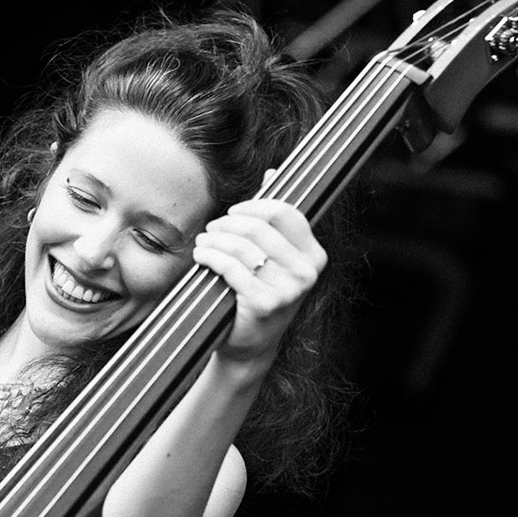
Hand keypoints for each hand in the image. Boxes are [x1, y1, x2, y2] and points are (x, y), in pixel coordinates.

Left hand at [192, 196, 325, 362]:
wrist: (251, 345)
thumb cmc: (260, 294)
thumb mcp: (274, 257)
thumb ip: (274, 217)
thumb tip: (272, 171)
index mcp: (314, 256)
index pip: (284, 213)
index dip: (253, 206)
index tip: (234, 213)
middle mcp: (306, 272)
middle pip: (259, 227)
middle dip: (228, 223)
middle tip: (213, 229)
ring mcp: (288, 290)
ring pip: (242, 245)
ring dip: (215, 239)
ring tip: (204, 242)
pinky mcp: (264, 303)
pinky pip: (231, 267)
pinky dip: (211, 257)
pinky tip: (202, 256)